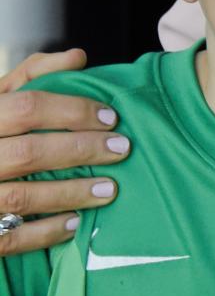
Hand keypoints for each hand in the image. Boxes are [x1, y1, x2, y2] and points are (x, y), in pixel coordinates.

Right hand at [0, 49, 126, 255]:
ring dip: (71, 193)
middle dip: (81, 151)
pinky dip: (46, 232)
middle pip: (30, 153)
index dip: (73, 110)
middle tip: (122, 149)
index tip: (112, 117)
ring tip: (110, 189)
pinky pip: (10, 237)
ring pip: (22, 197)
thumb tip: (77, 57)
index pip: (27, 107)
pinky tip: (77, 223)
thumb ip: (32, 75)